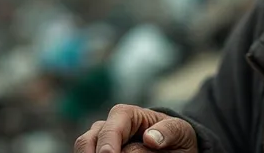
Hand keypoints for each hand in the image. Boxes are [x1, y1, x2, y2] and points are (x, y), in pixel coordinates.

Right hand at [74, 104, 197, 152]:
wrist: (172, 146)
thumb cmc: (175, 136)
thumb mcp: (179, 131)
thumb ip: (168, 132)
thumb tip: (150, 137)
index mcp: (127, 115)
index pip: (111, 127)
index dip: (108, 143)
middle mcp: (108, 126)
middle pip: (88, 141)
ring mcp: (99, 142)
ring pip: (84, 150)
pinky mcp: (98, 152)